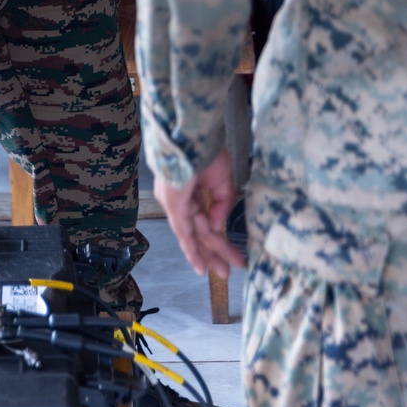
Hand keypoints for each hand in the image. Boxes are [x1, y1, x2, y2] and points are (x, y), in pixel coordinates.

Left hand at [154, 149, 244, 277]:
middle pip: (196, 232)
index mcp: (187, 190)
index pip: (202, 221)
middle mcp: (177, 199)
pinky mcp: (173, 204)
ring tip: (224, 272)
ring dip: (209, 254)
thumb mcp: (222, 181)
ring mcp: (173, 203)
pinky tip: (201, 264)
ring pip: (193, 235)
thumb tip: (217, 228)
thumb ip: (221, 205)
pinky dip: (193, 249)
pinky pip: (184, 231)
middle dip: (213, 253)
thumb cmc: (207, 151)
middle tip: (227, 272)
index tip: (233, 255)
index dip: (217, 239)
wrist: (195, 134)